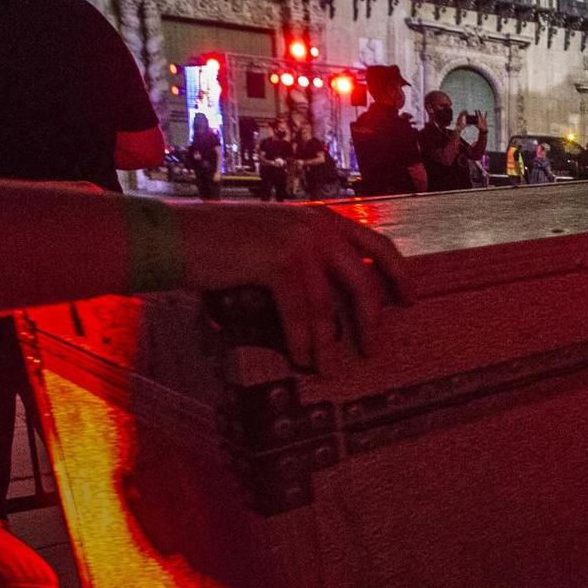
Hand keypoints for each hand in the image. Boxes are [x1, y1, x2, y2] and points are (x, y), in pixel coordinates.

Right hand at [178, 204, 406, 370]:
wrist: (176, 235)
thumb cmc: (220, 244)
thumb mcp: (274, 241)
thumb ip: (307, 260)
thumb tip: (333, 304)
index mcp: (321, 218)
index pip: (376, 243)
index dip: (398, 273)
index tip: (411, 300)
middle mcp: (317, 225)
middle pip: (363, 277)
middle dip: (372, 318)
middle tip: (374, 347)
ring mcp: (298, 240)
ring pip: (329, 303)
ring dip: (330, 342)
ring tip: (329, 368)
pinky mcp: (277, 260)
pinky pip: (300, 311)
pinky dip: (303, 339)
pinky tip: (304, 359)